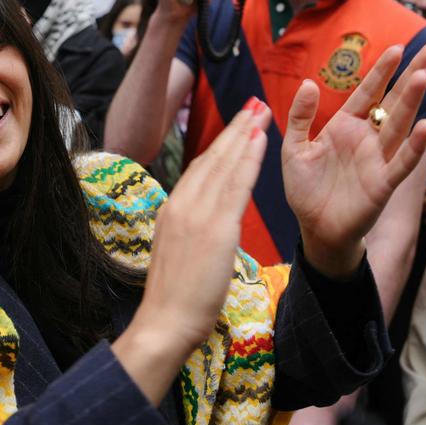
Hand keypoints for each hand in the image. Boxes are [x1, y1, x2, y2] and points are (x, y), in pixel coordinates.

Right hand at [115, 100, 271, 402]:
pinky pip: (236, 184)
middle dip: (236, 128)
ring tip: (262, 110)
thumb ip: (191, 230)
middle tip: (254, 103)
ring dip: (245, 133)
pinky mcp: (214, 227)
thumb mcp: (178, 252)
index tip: (236, 124)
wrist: (164, 321)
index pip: (201, 167)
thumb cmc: (173, 298)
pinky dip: (249, 158)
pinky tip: (261, 139)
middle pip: (213, 156)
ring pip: (225, 163)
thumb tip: (206, 223)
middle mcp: (182, 203)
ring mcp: (197, 213)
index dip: (221, 143)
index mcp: (173, 209)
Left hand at [283, 43, 425, 278]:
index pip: (367, 92)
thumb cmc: (306, 190)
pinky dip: (415, 146)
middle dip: (411, 74)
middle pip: (392, 100)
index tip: (396, 47)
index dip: (381, 71)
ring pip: (399, 124)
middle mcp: (366, 138)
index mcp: (345, 126)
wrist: (315, 229)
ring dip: (412, 101)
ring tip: (425, 75)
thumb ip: (300, 116)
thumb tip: (309, 82)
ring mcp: (378, 159)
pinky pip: (402, 161)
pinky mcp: (383, 183)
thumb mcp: (294, 148)